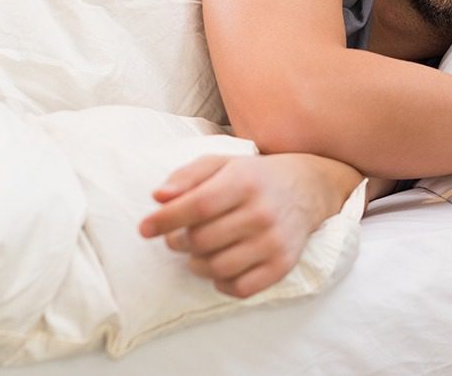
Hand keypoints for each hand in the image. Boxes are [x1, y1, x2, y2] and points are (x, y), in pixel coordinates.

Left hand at [138, 153, 359, 297]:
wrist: (307, 188)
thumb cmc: (254, 176)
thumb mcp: (222, 163)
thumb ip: (187, 175)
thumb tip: (158, 197)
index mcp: (245, 180)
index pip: (197, 205)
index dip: (165, 220)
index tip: (144, 228)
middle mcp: (262, 212)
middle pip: (202, 240)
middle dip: (178, 241)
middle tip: (178, 236)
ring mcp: (274, 241)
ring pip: (216, 267)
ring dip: (196, 263)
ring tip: (199, 250)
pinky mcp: (282, 265)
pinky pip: (239, 288)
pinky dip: (221, 282)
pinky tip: (221, 265)